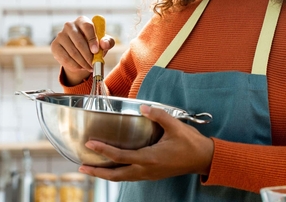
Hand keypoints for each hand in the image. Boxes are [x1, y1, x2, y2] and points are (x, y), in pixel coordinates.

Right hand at [50, 16, 115, 85]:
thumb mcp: (103, 43)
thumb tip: (104, 44)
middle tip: (94, 64)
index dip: (92, 39)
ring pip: (73, 52)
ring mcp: (60, 35)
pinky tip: (80, 67)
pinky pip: (65, 58)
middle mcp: (69, 25)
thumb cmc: (93, 45)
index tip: (96, 51)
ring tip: (89, 67)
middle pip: (79, 42)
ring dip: (83, 63)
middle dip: (88, 56)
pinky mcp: (55, 46)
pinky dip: (74, 65)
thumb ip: (108, 42)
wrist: (80, 53)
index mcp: (82, 21)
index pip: (87, 27)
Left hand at [78, 105, 213, 180]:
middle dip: (97, 172)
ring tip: (92, 169)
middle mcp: (146, 170)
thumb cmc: (190, 143)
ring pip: (122, 178)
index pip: (121, 156)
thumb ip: (158, 115)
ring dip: (106, 174)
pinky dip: (117, 174)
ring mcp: (149, 174)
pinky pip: (130, 177)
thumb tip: (143, 107)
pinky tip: (113, 168)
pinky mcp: (152, 174)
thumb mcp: (175, 126)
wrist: (203, 159)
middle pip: (116, 175)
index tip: (90, 144)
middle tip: (81, 167)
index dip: (104, 150)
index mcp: (149, 158)